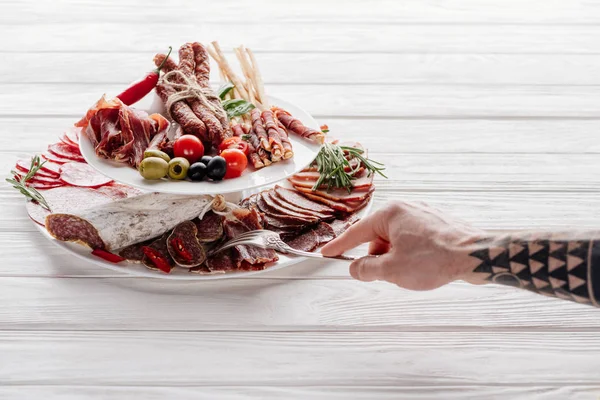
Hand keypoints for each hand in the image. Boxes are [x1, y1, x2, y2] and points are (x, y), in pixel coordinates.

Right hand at [321, 202, 484, 289]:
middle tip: (388, 274)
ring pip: (396, 239)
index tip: (325, 253)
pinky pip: (413, 239)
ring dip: (396, 257)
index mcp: (389, 213)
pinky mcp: (437, 222)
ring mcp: (423, 213)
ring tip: (412, 271)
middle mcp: (405, 207)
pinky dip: (411, 253)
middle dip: (379, 257)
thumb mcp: (392, 269)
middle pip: (377, 236)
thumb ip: (366, 269)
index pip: (356, 232)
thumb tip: (355, 268)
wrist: (477, 255)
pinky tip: (424, 266)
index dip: (339, 246)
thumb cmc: (435, 259)